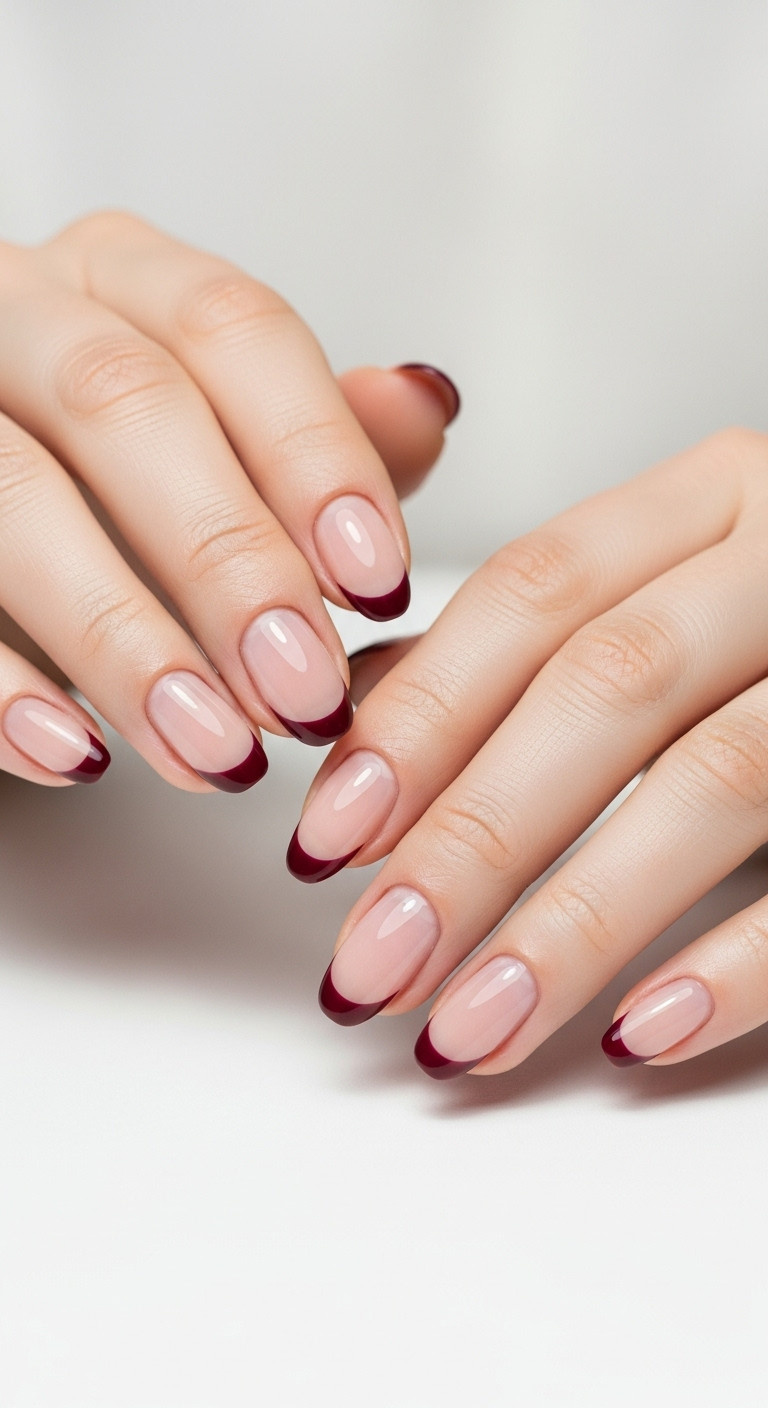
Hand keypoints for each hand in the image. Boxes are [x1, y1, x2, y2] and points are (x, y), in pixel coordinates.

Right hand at [0, 212, 457, 789]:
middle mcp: (15, 312)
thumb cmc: (105, 479)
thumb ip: (317, 435)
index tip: (376, 581)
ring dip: (123, 638)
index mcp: (121, 280)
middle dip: (227, 560)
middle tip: (304, 692)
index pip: (233, 329)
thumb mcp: (221, 446)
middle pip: (123, 404)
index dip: (313, 454)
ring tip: (214, 749)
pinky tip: (75, 753)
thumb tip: (422, 402)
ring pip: (11, 496)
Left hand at [298, 429, 767, 1075]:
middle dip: (475, 836)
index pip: (535, 592)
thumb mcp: (666, 591)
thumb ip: (521, 646)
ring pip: (716, 783)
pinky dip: (737, 964)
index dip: (422, 716)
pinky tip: (634, 1031)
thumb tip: (356, 727)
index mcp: (713, 502)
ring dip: (575, 922)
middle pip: (610, 688)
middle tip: (373, 961)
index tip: (328, 835)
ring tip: (468, 1026)